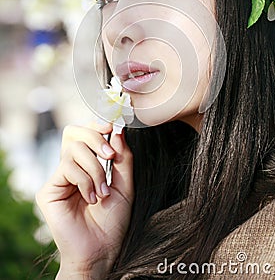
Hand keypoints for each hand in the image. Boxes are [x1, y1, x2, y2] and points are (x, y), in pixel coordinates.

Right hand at [36, 122, 133, 278]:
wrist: (102, 251)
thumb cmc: (113, 221)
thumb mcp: (125, 185)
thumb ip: (122, 158)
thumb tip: (118, 130)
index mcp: (88, 165)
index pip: (86, 134)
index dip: (96, 125)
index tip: (112, 125)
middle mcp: (71, 168)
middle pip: (74, 133)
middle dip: (95, 138)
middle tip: (110, 156)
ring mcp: (58, 178)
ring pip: (74, 150)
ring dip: (95, 169)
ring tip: (102, 192)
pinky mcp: (48, 190)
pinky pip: (67, 168)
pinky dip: (84, 180)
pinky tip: (90, 198)